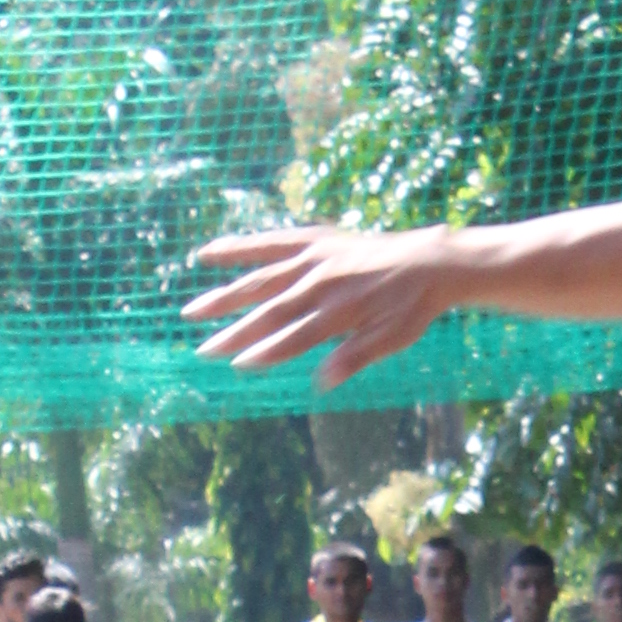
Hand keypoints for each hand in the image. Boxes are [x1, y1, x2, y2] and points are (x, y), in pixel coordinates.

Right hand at [192, 218, 467, 385]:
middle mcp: (322, 283)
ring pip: (260, 278)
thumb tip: (322, 383)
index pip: (294, 337)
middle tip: (203, 350)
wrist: (428, 260)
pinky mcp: (312, 239)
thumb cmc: (410, 308)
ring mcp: (314, 258)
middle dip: (234, 331)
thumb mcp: (392, 339)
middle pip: (270, 311)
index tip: (237, 364)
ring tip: (193, 310)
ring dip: (225, 295)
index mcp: (340, 312)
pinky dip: (238, 247)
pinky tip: (209, 253)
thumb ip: (355, 357)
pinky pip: (268, 242)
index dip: (266, 352)